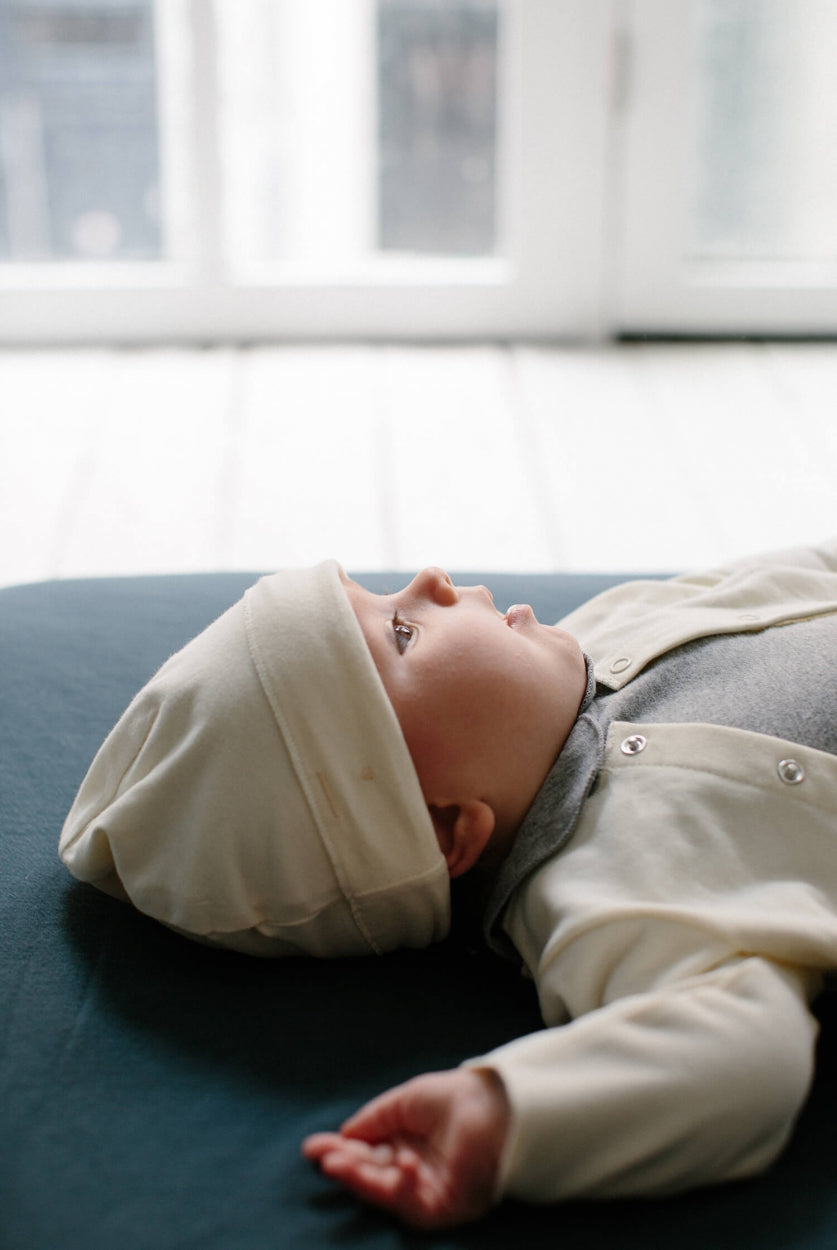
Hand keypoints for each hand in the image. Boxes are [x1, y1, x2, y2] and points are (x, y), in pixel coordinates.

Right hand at [302, 1067, 509, 1228]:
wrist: (501, 1105)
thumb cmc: (457, 1096)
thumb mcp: (407, 1100)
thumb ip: (376, 1119)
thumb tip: (344, 1135)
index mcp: (403, 1144)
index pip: (365, 1153)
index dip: (339, 1150)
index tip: (311, 1147)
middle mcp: (412, 1169)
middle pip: (371, 1175)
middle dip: (346, 1168)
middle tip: (325, 1159)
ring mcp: (428, 1190)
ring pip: (387, 1194)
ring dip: (363, 1181)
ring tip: (340, 1164)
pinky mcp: (446, 1206)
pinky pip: (417, 1206)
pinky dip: (404, 1189)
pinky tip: (401, 1165)